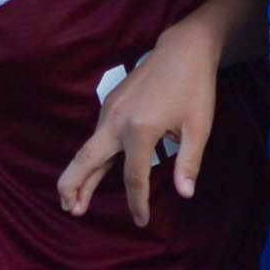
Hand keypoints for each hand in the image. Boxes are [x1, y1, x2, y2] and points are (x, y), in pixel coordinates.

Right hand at [57, 13, 230, 227]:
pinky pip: (97, 136)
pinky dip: (91, 157)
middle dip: (74, 186)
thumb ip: (189, 162)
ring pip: (87, 149)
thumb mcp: (199, 127)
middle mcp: (117, 120)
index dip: (136, 202)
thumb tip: (185, 194)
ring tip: (74, 200)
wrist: (183, 49)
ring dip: (79, 174)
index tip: (140, 220)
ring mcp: (109, 110)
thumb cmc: (195, 88)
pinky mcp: (110, 104)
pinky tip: (94, 171)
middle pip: (86, 160)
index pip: (133, 177)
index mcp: (140, 129)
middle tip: (70, 210)